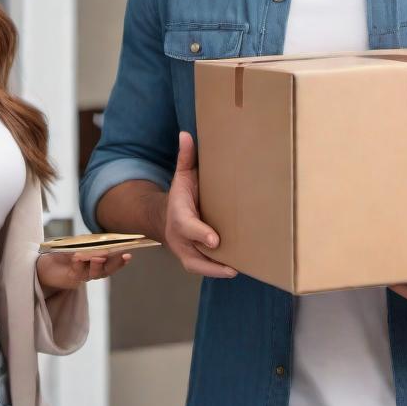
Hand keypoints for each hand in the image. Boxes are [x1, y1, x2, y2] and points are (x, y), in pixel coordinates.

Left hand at [36, 249, 132, 293]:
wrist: (43, 263)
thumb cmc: (63, 253)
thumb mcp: (77, 245)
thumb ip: (89, 244)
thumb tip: (102, 242)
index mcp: (96, 263)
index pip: (112, 263)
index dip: (120, 260)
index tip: (128, 254)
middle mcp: (91, 271)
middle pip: (107, 270)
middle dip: (116, 263)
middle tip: (123, 255)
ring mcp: (82, 276)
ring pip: (94, 273)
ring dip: (97, 264)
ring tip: (97, 257)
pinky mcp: (71, 279)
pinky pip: (77, 272)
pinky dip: (79, 264)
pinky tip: (78, 258)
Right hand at [163, 132, 236, 278]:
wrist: (166, 218)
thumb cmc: (180, 196)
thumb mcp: (181, 176)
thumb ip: (186, 158)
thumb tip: (186, 134)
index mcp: (178, 215)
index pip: (187, 225)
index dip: (200, 233)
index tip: (214, 239)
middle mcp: (179, 237)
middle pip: (193, 252)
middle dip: (210, 260)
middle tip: (231, 264)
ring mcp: (185, 251)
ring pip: (198, 265)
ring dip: (216, 270)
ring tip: (239, 268)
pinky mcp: (193, 260)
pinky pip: (204, 269)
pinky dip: (218, 271)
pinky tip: (239, 268)